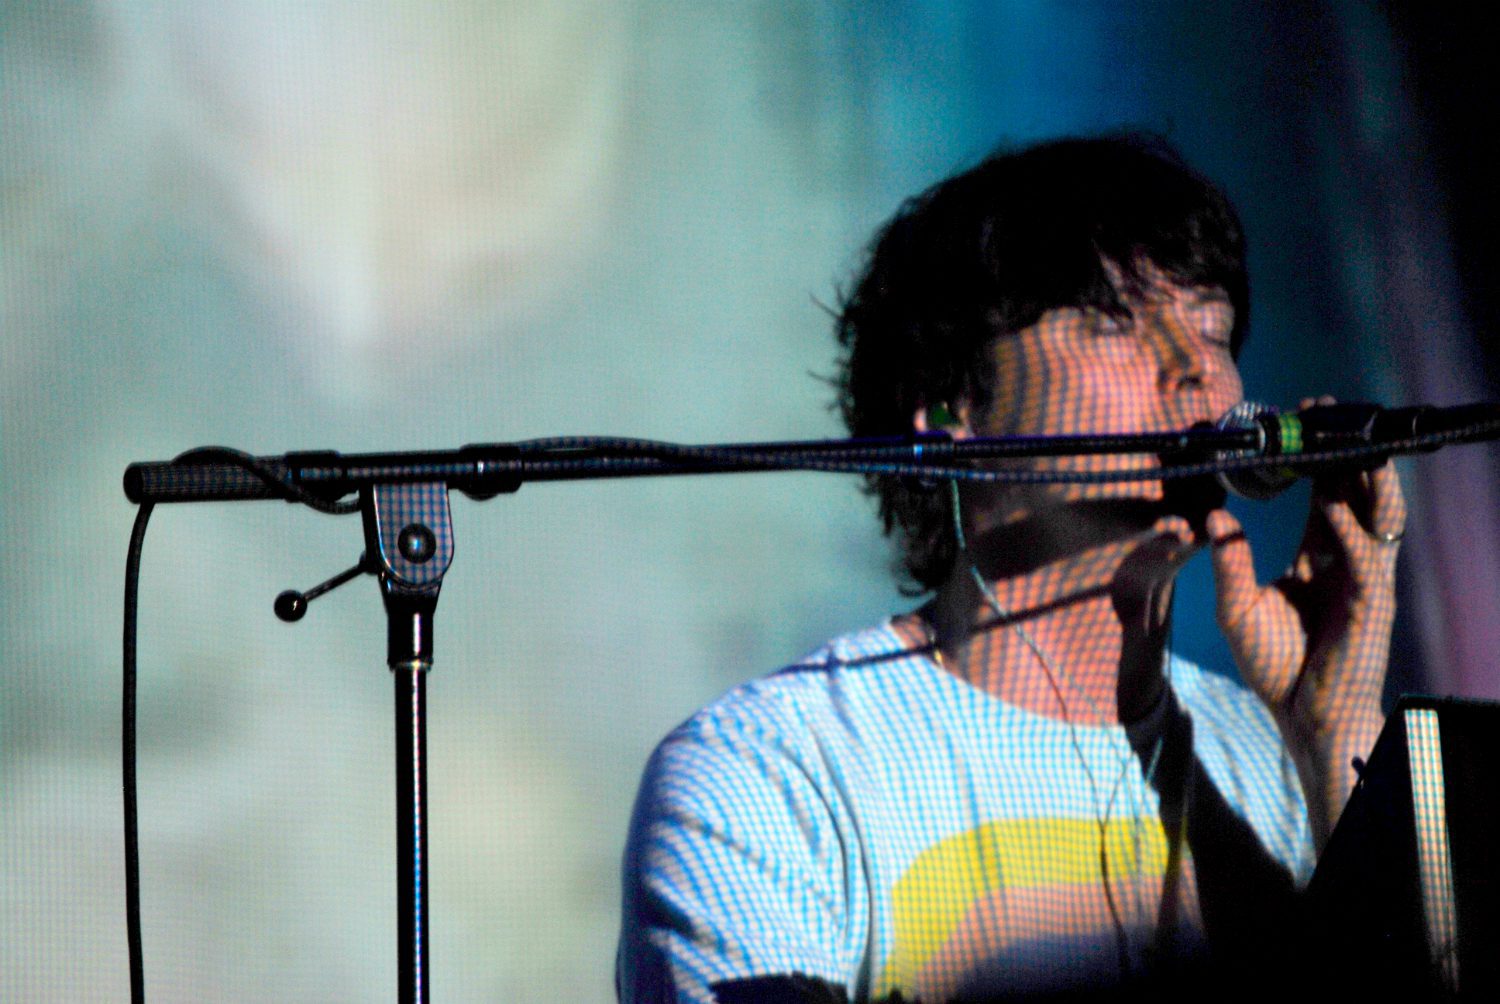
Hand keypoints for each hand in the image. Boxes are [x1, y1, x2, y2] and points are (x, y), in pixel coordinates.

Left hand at [1203, 397, 1406, 836]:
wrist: (1302, 719)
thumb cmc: (1276, 666)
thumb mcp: (1235, 608)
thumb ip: (1227, 562)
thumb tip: (1210, 518)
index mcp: (1320, 556)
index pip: (1325, 494)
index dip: (1315, 458)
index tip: (1299, 422)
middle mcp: (1348, 560)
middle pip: (1357, 494)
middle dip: (1345, 453)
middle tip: (1325, 414)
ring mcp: (1365, 580)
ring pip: (1376, 516)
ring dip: (1362, 478)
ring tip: (1344, 441)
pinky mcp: (1372, 605)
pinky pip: (1367, 557)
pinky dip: (1350, 527)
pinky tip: (1332, 503)